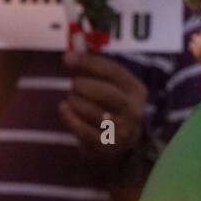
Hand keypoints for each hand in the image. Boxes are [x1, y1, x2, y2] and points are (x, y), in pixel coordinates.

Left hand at [59, 50, 148, 164]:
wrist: (120, 142)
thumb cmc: (109, 105)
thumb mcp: (110, 86)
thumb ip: (93, 69)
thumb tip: (69, 55)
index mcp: (136, 90)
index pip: (114, 71)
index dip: (89, 62)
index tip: (67, 57)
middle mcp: (133, 110)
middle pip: (106, 93)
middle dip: (83, 86)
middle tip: (73, 84)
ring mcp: (121, 130)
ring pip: (92, 111)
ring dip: (75, 101)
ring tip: (71, 98)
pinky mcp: (106, 145)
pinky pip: (82, 129)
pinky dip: (69, 117)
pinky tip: (65, 109)